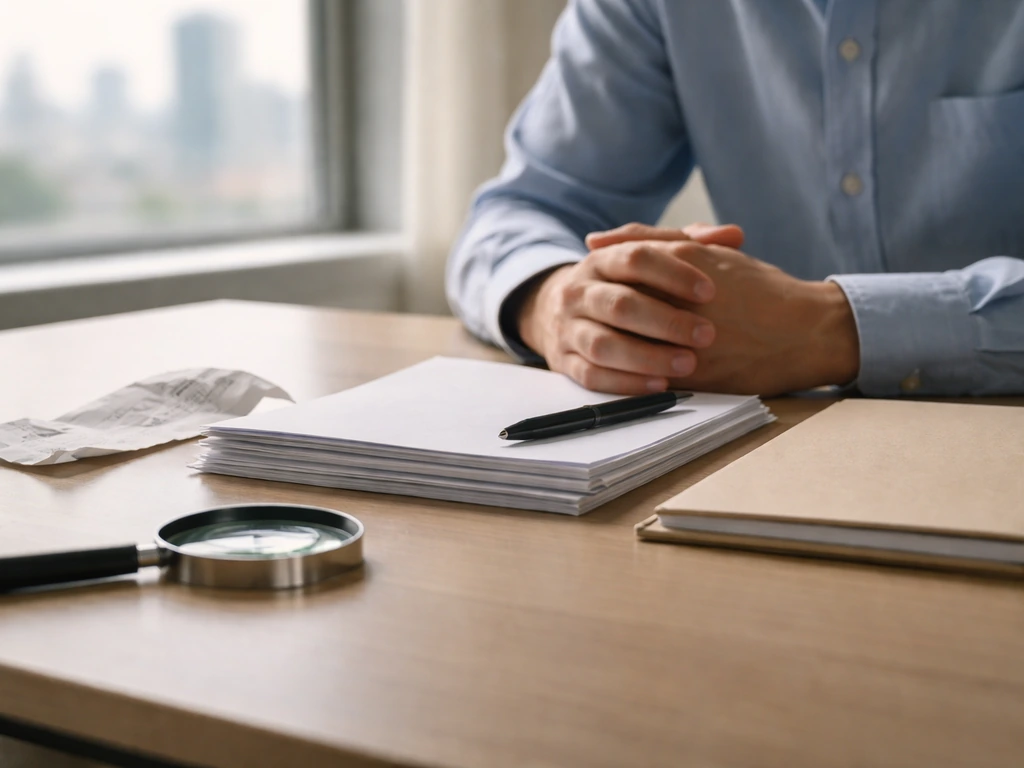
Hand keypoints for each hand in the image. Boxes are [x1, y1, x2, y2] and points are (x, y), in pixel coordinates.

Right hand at [517, 223, 744, 393]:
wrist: (562, 311)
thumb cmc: (623, 284)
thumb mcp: (648, 257)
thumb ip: (689, 244)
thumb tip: (733, 236)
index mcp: (601, 260)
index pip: (635, 258)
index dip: (674, 274)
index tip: (710, 292)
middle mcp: (578, 292)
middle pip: (620, 304)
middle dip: (666, 321)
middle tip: (707, 335)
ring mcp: (568, 329)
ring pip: (604, 345)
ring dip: (647, 357)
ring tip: (687, 364)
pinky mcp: (564, 362)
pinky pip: (592, 376)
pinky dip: (626, 383)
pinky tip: (660, 386)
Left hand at [586, 225, 860, 394]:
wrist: (805, 331)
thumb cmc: (760, 289)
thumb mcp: (710, 253)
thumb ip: (653, 241)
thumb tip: (595, 240)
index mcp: (685, 262)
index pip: (618, 264)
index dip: (601, 275)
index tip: (593, 281)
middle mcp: (681, 299)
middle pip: (616, 305)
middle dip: (602, 312)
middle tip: (595, 315)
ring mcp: (685, 339)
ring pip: (623, 341)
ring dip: (611, 342)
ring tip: (607, 340)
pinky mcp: (692, 375)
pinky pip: (643, 374)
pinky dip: (628, 371)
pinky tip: (624, 366)